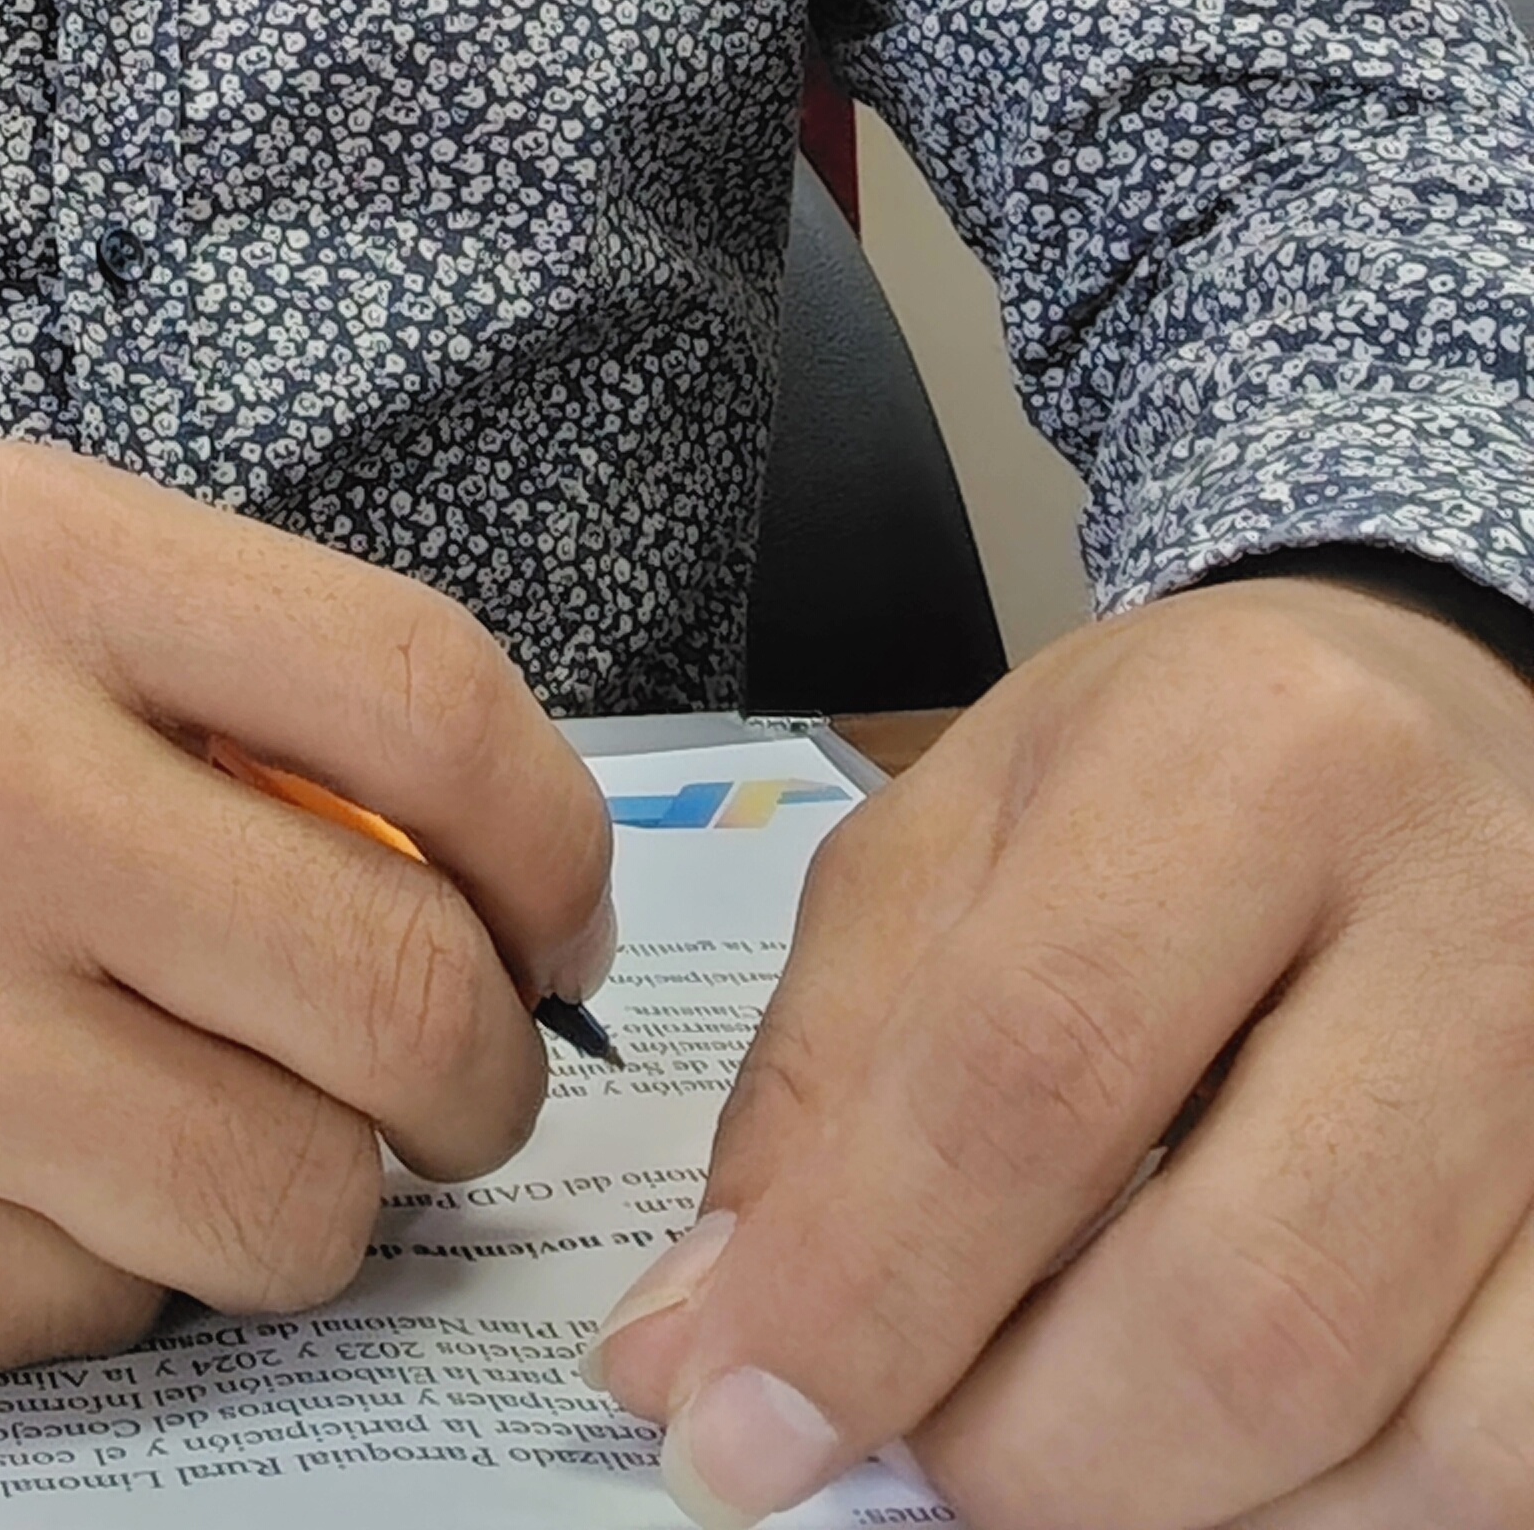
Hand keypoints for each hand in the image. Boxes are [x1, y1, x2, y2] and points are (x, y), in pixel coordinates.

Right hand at [0, 439, 612, 1389]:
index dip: (554, 848)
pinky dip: (105, 1265)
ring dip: (304, 1194)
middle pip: (406, 995)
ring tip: (197, 1122)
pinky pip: (118, 1315)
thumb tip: (491, 888)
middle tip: (427, 1078)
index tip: (552, 919)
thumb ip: (227, 687)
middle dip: (472, 1073)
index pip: (433, 706)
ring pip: (300, 1204)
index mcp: (18, 559)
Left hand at [588, 575, 1533, 1525]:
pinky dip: (1348, 1514)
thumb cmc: (1191, 777)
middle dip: (1031, 1452)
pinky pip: (1518, 1472)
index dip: (867, 1292)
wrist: (1447, 716)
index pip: (1034, 1072)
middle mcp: (1475, 916)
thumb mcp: (966, 830)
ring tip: (1067, 1444)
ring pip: (1422, 1443)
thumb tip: (712, 1343)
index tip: (733, 1428)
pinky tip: (1237, 1454)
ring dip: (1193, 1507)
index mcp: (1256, 756)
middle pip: (1244, 1300)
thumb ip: (827, 1075)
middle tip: (912, 1461)